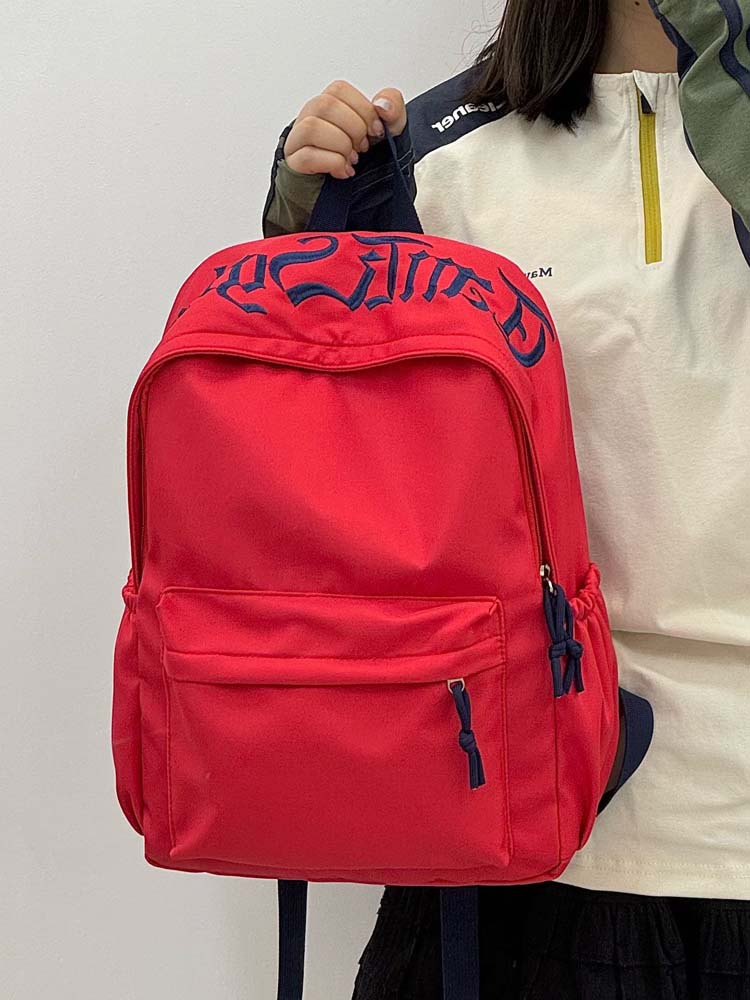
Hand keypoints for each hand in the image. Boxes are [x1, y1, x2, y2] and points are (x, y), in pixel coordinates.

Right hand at [283, 81, 406, 179]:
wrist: (356, 197)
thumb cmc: (365, 160)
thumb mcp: (388, 131)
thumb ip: (393, 108)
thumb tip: (382, 104)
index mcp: (330, 104)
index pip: (339, 90)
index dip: (363, 109)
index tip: (376, 131)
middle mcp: (310, 117)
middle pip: (325, 105)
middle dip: (353, 128)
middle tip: (363, 148)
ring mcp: (298, 140)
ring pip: (312, 127)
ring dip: (341, 145)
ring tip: (353, 159)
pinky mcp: (295, 163)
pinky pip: (307, 156)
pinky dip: (333, 163)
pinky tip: (344, 171)